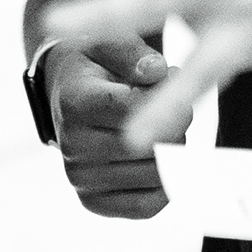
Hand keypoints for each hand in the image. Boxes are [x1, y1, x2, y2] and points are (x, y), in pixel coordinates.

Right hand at [38, 36, 175, 216]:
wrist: (69, 97)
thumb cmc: (98, 67)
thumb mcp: (108, 45)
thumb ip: (132, 53)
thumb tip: (158, 71)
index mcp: (73, 103)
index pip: (130, 109)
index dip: (165, 97)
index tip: (179, 80)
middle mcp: (70, 145)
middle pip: (144, 146)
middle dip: (176, 127)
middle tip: (183, 111)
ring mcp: (79, 178)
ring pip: (151, 175)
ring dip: (173, 154)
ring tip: (169, 131)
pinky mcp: (93, 202)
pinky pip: (146, 206)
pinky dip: (167, 185)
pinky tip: (167, 160)